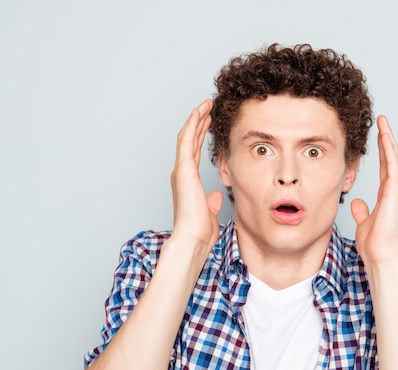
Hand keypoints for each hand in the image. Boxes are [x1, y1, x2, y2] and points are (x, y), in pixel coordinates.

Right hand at [170, 99, 222, 246]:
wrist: (193, 238)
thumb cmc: (200, 230)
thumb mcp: (209, 212)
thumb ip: (211, 202)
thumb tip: (216, 197)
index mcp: (188, 181)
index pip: (194, 152)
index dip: (200, 135)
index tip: (208, 122)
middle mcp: (182, 173)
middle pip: (189, 140)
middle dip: (199, 122)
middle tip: (208, 107)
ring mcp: (181, 170)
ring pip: (187, 136)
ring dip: (196, 118)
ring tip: (206, 104)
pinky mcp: (183, 170)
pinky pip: (186, 141)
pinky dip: (192, 125)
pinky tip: (199, 112)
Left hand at [350, 115, 397, 263]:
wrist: (381, 255)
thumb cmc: (375, 244)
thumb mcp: (364, 222)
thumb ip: (362, 210)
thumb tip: (358, 202)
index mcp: (387, 195)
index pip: (386, 167)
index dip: (383, 151)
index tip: (378, 136)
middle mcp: (394, 190)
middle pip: (391, 158)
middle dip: (387, 139)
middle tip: (382, 121)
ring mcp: (397, 190)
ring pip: (394, 157)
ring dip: (388, 138)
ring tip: (383, 122)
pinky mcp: (395, 192)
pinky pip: (393, 165)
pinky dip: (390, 150)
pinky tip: (385, 136)